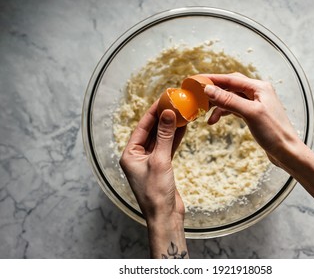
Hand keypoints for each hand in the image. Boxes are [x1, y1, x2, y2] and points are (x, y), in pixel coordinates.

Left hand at [120, 101, 187, 257]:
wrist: (165, 216)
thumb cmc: (156, 192)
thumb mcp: (160, 160)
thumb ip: (164, 136)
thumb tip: (168, 113)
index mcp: (130, 154)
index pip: (142, 127)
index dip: (153, 112)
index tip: (164, 99)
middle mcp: (137, 156)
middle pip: (151, 131)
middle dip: (162, 117)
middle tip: (174, 102)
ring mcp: (150, 161)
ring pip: (160, 139)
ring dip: (170, 127)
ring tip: (181, 112)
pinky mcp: (161, 167)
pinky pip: (167, 147)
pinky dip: (174, 138)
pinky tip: (183, 128)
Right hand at [203, 73, 299, 166]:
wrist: (287, 151)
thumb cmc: (274, 132)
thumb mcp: (249, 113)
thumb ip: (229, 101)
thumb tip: (209, 89)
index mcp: (259, 87)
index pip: (231, 79)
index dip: (212, 79)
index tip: (197, 80)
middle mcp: (258, 92)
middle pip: (230, 87)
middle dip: (214, 92)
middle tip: (198, 96)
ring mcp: (256, 103)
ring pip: (231, 99)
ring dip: (218, 105)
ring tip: (207, 115)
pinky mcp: (254, 114)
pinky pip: (235, 108)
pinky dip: (224, 112)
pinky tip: (216, 120)